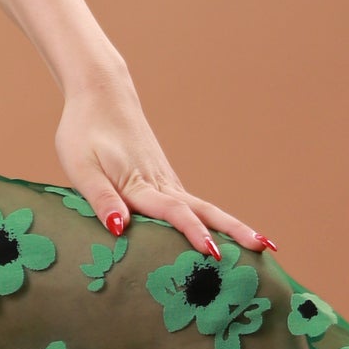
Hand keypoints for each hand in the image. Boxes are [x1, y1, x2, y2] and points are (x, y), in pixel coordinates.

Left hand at [54, 76, 270, 261]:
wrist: (100, 94)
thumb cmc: (84, 132)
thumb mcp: (81, 168)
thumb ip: (101, 199)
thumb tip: (119, 229)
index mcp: (141, 183)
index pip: (174, 212)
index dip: (193, 233)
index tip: (214, 254)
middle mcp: (162, 182)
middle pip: (205, 210)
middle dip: (234, 230)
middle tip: (266, 248)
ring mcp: (166, 180)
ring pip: (203, 207)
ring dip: (230, 226)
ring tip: (259, 245)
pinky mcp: (163, 178)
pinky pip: (191, 205)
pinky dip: (211, 220)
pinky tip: (219, 235)